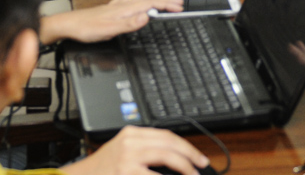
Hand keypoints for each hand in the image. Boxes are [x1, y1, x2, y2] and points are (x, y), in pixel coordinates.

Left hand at [51, 0, 182, 42]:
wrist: (69, 25)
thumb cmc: (86, 28)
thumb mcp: (110, 30)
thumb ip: (129, 24)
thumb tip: (147, 17)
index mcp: (124, 9)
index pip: (150, 4)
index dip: (166, 5)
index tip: (179, 7)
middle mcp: (121, 5)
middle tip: (179, 1)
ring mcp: (115, 5)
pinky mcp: (109, 8)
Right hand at [62, 126, 208, 174]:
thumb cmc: (102, 169)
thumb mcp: (123, 151)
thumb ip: (144, 150)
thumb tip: (174, 158)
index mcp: (132, 133)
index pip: (166, 135)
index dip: (186, 146)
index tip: (197, 156)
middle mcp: (131, 141)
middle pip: (170, 143)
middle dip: (190, 155)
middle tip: (202, 165)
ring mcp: (128, 157)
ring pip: (167, 156)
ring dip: (185, 167)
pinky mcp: (126, 172)